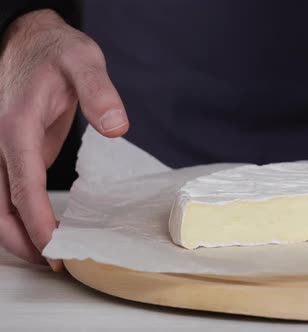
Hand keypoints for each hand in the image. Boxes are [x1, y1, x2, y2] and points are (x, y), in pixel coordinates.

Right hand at [0, 9, 128, 268]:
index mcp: (15, 126)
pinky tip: (40, 228)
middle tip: (53, 266)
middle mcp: (0, 142)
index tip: (55, 251)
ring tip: (46, 258)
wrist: (31, 39)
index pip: (23, 186)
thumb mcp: (83, 62)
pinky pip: (8, 190)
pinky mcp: (11, 150)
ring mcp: (1, 148)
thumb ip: (99, 92)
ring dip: (16, 233)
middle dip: (21, 241)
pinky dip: (19, 215)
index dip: (37, 223)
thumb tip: (117, 127)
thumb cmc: (56, 51)